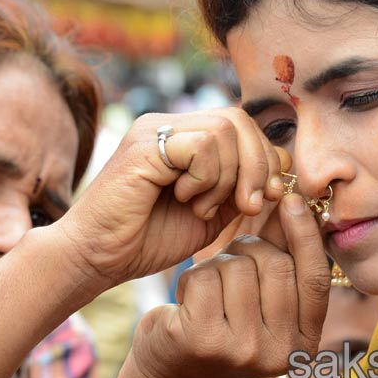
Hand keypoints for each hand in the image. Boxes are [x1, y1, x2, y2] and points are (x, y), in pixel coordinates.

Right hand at [58, 108, 288, 283]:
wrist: (96, 258)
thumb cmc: (145, 240)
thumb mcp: (209, 213)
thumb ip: (238, 188)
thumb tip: (281, 166)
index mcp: (182, 137)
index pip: (241, 125)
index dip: (263, 159)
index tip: (264, 198)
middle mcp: (167, 125)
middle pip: (238, 120)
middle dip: (256, 166)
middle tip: (248, 206)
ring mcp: (153, 130)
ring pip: (225, 130)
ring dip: (228, 177)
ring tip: (203, 207)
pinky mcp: (144, 145)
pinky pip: (203, 145)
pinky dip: (206, 178)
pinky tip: (185, 199)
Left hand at [125, 194, 330, 377]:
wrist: (173, 374)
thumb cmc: (221, 324)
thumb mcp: (259, 298)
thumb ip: (282, 256)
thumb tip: (296, 201)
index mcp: (304, 343)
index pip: (316, 279)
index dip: (306, 235)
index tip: (291, 199)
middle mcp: (280, 352)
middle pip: (274, 265)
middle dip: (248, 250)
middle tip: (230, 265)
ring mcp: (242, 350)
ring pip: (237, 267)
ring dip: (217, 266)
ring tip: (208, 291)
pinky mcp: (204, 340)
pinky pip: (205, 276)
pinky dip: (192, 278)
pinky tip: (187, 301)